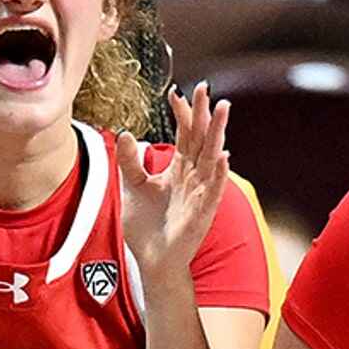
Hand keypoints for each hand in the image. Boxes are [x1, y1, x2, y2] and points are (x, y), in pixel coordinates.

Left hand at [118, 83, 231, 274]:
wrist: (152, 260)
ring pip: (212, 156)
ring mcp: (200, 192)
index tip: (174, 92)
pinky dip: (218, 172)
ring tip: (222, 109)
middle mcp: (193, 176)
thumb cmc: (146, 226)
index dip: (181, 113)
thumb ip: (130, 161)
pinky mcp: (202, 212)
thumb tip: (126, 133)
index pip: (184, 134)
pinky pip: (213, 189)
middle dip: (204, 113)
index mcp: (178, 168)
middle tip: (204, 88)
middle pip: (201, 138)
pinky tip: (222, 155)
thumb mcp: (131, 187)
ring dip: (218, 133)